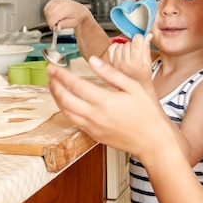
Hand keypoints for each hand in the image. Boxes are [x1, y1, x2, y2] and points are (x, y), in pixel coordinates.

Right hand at [43, 0, 93, 30]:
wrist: (80, 11)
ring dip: (48, 17)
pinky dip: (47, 13)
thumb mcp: (73, 23)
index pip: (53, 17)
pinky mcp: (54, 0)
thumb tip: (57, 27)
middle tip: (55, 25)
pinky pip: (46, 8)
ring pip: (46, 11)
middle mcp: (61, 3)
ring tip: (56, 20)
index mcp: (67, 8)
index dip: (51, 24)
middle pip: (49, 14)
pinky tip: (54, 15)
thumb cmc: (78, 17)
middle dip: (50, 22)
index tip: (54, 28)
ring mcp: (57, 1)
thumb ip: (64, 25)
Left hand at [46, 55, 173, 159]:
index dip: (61, 75)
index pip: (75, 85)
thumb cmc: (146, 114)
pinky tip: (66, 103)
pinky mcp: (94, 135)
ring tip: (53, 87)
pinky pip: (74, 121)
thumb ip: (110, 73)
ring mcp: (93, 127)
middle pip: (65, 99)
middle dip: (54, 86)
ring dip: (56, 98)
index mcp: (105, 101)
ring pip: (66, 112)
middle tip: (49, 75)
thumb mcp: (132, 87)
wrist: (152, 141)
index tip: (53, 68)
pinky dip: (65, 110)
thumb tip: (93, 61)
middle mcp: (95, 116)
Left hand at [107, 33, 153, 89]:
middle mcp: (124, 64)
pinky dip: (115, 48)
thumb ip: (146, 48)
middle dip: (132, 44)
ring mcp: (115, 64)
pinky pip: (111, 49)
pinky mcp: (110, 65)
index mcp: (136, 63)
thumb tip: (148, 35)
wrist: (134, 92)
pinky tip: (120, 52)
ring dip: (124, 46)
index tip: (141, 40)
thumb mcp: (147, 64)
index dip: (139, 38)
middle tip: (136, 50)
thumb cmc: (142, 77)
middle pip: (128, 43)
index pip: (136, 41)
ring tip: (129, 53)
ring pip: (119, 45)